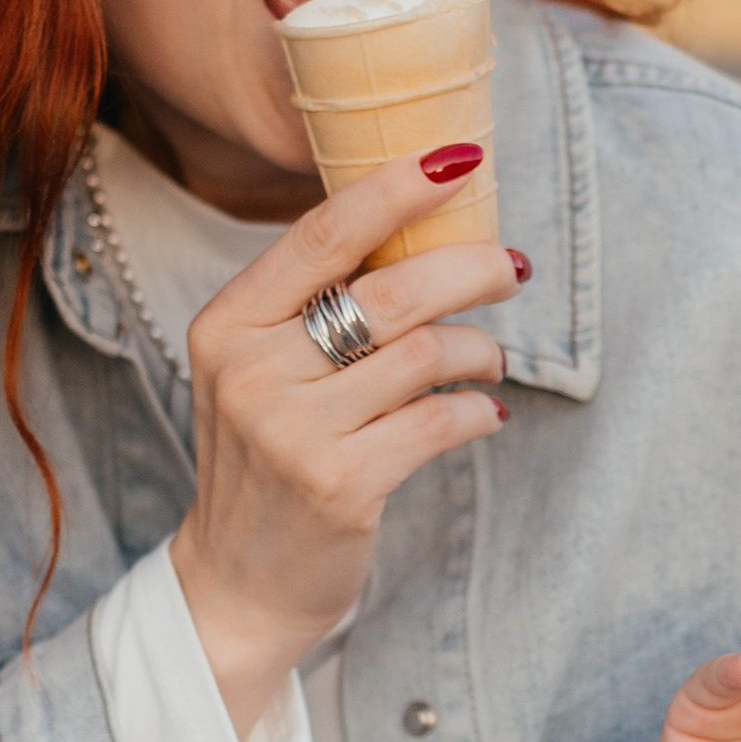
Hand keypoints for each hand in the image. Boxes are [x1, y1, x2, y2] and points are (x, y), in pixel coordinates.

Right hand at [170, 152, 521, 737]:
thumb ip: (314, 307)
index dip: (396, 188)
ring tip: (492, 361)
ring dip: (481, 351)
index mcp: (226, 324)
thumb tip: (420, 227)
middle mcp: (250, 372)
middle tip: (514, 268)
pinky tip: (483, 415)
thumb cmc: (267, 459)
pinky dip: (477, 412)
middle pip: (391, 291)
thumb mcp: (259, 372)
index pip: (321, 233)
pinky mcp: (339, 485)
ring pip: (426, 355)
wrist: (237, 582)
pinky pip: (439, 422)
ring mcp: (292, 432)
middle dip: (472, 268)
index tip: (459, 159)